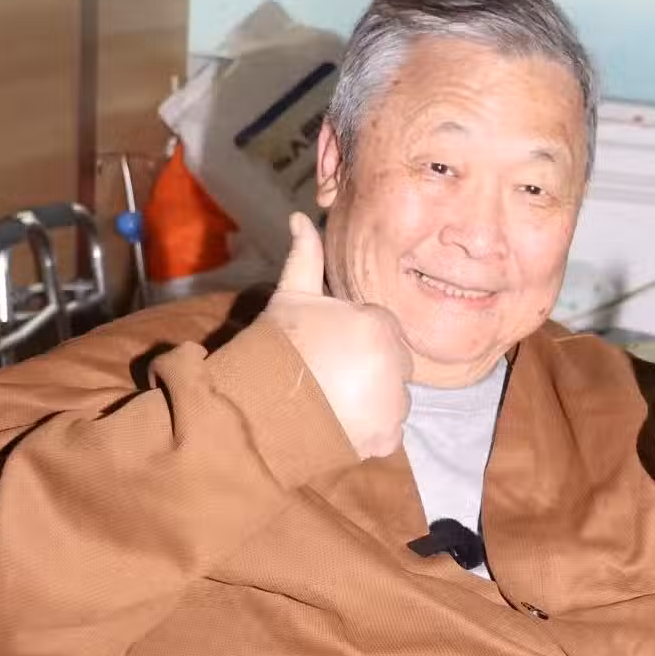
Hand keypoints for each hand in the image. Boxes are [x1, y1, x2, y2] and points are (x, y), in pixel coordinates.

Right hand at [264, 213, 411, 459]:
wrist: (259, 406)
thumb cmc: (276, 348)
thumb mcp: (290, 296)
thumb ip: (305, 256)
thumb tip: (300, 217)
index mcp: (379, 327)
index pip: (384, 331)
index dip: (356, 340)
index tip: (330, 350)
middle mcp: (395, 365)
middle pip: (395, 365)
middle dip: (371, 369)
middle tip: (332, 377)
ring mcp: (393, 404)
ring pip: (395, 398)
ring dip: (374, 401)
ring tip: (335, 401)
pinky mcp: (386, 437)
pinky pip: (389, 432)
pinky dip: (372, 431)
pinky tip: (342, 422)